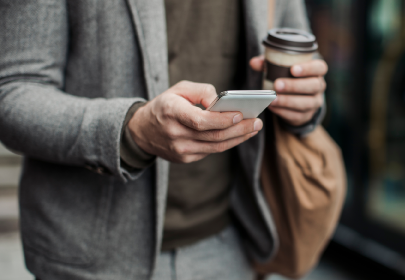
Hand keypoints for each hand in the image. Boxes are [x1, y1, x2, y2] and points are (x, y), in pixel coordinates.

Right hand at [128, 81, 262, 162]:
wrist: (142, 131)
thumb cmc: (165, 105)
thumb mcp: (178, 89)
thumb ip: (202, 91)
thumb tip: (222, 102)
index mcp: (171, 112)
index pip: (200, 121)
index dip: (221, 119)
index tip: (240, 114)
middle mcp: (175, 134)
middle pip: (213, 136)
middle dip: (239, 129)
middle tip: (257, 122)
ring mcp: (180, 150)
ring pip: (216, 146)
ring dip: (238, 138)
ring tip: (254, 128)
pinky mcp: (185, 158)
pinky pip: (211, 151)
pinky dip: (228, 143)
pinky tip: (240, 134)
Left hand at [250, 56, 326, 125]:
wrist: (296, 99)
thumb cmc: (288, 77)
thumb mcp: (280, 68)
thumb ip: (269, 64)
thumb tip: (254, 62)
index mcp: (316, 71)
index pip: (320, 67)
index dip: (308, 68)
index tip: (293, 69)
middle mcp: (319, 87)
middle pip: (313, 86)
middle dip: (294, 86)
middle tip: (277, 84)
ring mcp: (314, 102)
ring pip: (306, 103)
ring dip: (288, 101)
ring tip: (273, 99)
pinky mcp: (306, 116)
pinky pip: (297, 115)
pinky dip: (284, 112)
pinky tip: (273, 107)